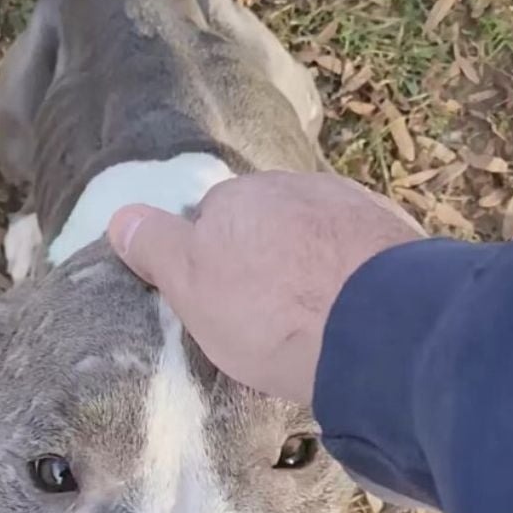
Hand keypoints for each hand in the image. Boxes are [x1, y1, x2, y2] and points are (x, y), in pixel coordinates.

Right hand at [107, 171, 422, 403]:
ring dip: (311, 261)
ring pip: (314, 230)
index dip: (213, 262)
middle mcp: (291, 187)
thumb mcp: (191, 287)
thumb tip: (120, 218)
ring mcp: (347, 202)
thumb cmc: (270, 313)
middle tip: (271, 314)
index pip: (209, 219)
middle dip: (265, 256)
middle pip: (266, 221)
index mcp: (234, 198)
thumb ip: (155, 247)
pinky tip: (355, 307)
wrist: (375, 326)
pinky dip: (352, 269)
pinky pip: (359, 247)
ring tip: (317, 316)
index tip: (226, 304)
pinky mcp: (393, 228)